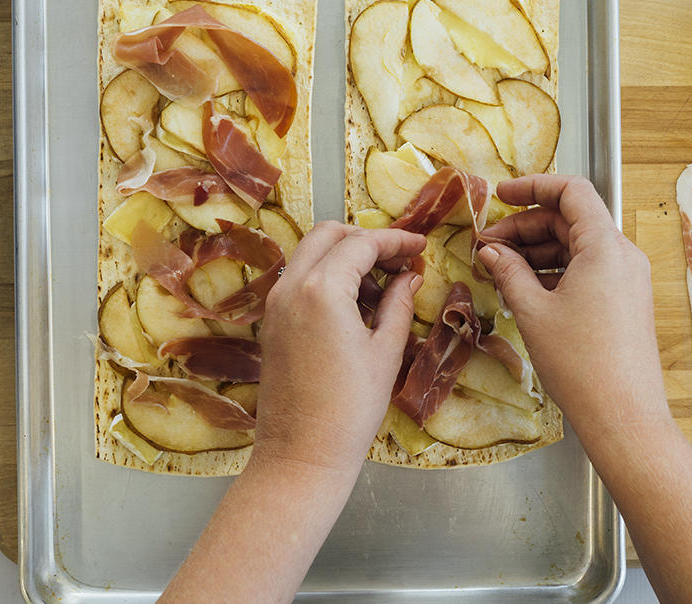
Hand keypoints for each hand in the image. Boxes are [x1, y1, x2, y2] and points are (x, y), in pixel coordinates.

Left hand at [250, 221, 425, 475]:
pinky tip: (355, 304)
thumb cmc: (350, 409)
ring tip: (382, 287)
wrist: (301, 456)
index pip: (362, 243)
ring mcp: (276, 304)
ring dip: (345, 256)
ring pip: (310, 253)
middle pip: (328, 235)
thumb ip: (399, 304)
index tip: (420, 244)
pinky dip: (327, 276)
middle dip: (366, 239)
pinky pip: (299, 280)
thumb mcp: (385, 351)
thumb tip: (410, 276)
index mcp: (321, 289)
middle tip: (399, 260)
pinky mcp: (271, 323)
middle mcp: (291, 287)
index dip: (396, 239)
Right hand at [479, 174, 669, 443]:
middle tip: (487, 246)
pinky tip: (523, 289)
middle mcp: (622, 255)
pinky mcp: (624, 302)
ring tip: (498, 270)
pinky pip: (585, 271)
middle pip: (569, 220)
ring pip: (575, 247)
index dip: (533, 186)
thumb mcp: (533, 311)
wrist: (624, 418)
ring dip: (536, 251)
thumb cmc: (580, 363)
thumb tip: (490, 251)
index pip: (572, 191)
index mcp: (605, 246)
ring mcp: (626, 280)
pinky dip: (553, 272)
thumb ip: (509, 271)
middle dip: (524, 227)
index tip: (501, 195)